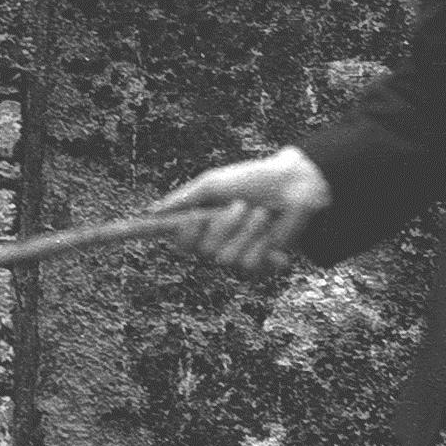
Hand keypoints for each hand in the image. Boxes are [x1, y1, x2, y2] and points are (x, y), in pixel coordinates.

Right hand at [157, 146, 332, 278]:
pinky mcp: (257, 265)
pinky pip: (247, 264)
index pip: (176, 239)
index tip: (161, 226)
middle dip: (221, 226)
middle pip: (199, 250)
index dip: (170, 236)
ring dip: (246, 231)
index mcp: (201, 222)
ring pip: (224, 257)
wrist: (295, 187)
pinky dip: (261, 242)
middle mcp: (214, 241)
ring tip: (262, 214)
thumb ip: (183, 199)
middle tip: (240, 206)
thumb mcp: (213, 183)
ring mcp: (235, 253)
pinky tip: (273, 231)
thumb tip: (149, 211)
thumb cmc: (253, 180)